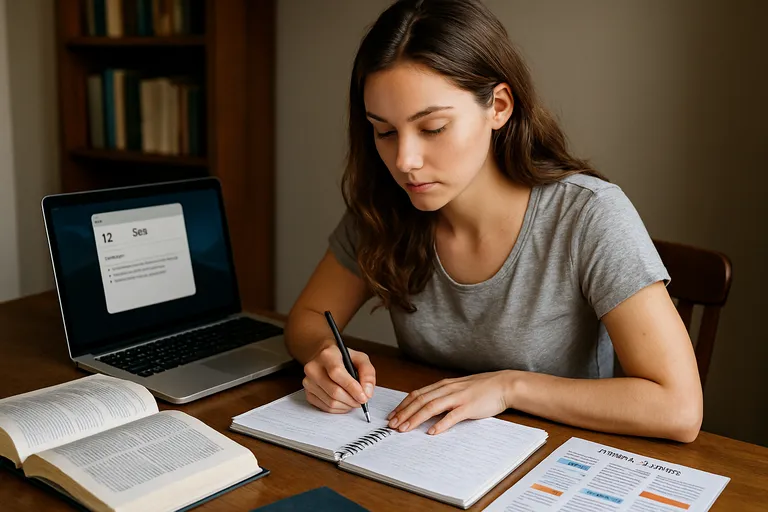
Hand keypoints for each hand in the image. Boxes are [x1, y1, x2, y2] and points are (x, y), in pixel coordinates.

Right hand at [302, 341, 375, 413]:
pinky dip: (339, 409)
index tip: (364, 397)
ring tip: (354, 400)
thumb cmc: (343, 358)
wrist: (324, 358)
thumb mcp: (360, 358)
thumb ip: (367, 373)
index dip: (352, 387)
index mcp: (327, 355)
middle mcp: (313, 368)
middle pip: (334, 391)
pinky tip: (344, 402)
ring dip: (347, 405)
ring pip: (331, 402)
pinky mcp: (308, 393)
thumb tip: (367, 392)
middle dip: (352, 399)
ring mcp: (308, 382)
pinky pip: (326, 408)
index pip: (337, 373)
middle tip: (362, 400)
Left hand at [387, 371, 514, 434]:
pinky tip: (432, 432)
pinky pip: (452, 416)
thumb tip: (427, 407)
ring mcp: (458, 397)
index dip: (403, 405)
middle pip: (420, 400)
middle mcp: (447, 389)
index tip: (393, 416)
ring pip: (431, 407)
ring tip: (405, 428)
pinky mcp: (469, 406)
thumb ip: (443, 396)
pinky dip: (440, 424)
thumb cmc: (481, 388)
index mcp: (443, 385)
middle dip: (404, 413)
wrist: (503, 384)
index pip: (417, 394)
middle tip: (392, 424)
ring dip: (416, 418)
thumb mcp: (458, 389)